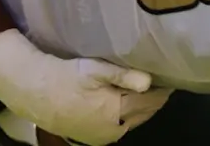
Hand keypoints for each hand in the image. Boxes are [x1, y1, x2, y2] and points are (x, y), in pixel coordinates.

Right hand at [0, 30, 171, 144]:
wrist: (37, 93)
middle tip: (162, 78)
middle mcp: (114, 130)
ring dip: (141, 106)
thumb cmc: (68, 77)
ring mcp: (104, 137)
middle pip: (145, 112)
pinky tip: (127, 99)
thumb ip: (123, 76)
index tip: (172, 75)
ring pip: (134, 120)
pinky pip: (120, 126)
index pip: (151, 101)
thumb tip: (149, 82)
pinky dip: (128, 113)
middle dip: (154, 97)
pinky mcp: (94, 138)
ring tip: (147, 87)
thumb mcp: (95, 70)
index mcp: (117, 113)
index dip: (163, 88)